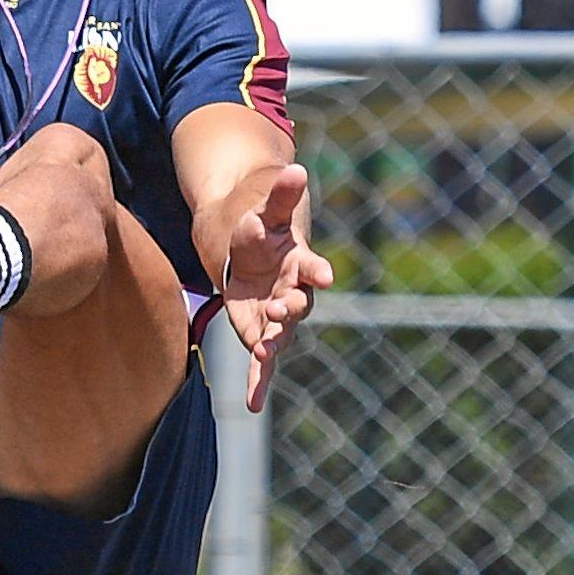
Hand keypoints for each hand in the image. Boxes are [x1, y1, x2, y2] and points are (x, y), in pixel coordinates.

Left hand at [219, 160, 330, 409]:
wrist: (248, 251)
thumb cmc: (261, 230)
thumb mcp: (267, 211)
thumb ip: (280, 196)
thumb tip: (295, 168)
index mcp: (300, 263)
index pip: (313, 267)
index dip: (318, 271)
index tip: (325, 274)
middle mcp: (295, 293)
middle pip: (298, 304)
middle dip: (291, 307)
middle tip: (282, 309)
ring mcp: (278, 316)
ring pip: (282, 334)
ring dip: (275, 342)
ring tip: (265, 350)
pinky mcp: (261, 334)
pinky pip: (263, 363)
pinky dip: (259, 383)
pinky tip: (254, 406)